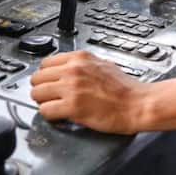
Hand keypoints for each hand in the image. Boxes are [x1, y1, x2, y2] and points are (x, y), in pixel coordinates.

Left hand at [30, 50, 148, 133]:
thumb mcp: (103, 64)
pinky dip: (49, 115)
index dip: (46, 76)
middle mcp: (73, 70)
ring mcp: (71, 88)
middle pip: (37, 78)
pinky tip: (58, 116)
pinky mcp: (72, 107)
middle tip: (49, 97)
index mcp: (80, 58)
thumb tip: (68, 70)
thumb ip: (83, 65)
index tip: (49, 83)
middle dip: (41, 89)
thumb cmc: (126, 89)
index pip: (45, 63)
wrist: (138, 104)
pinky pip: (45, 110)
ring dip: (43, 102)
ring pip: (37, 94)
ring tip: (53, 107)